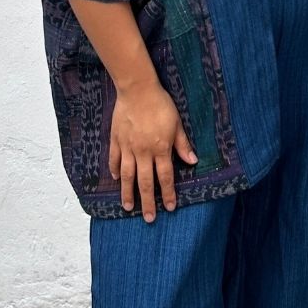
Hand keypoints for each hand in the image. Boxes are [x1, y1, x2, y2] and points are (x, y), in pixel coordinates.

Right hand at [109, 79, 197, 221]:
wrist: (137, 89)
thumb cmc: (160, 104)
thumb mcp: (177, 123)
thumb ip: (183, 144)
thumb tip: (193, 162)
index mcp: (160, 148)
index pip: (165, 177)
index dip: (169, 193)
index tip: (170, 207)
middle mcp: (143, 152)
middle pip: (145, 182)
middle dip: (148, 202)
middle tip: (148, 218)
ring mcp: (127, 147)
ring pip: (126, 175)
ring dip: (128, 192)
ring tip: (128, 207)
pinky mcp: (116, 140)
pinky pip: (113, 159)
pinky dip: (113, 170)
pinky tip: (114, 179)